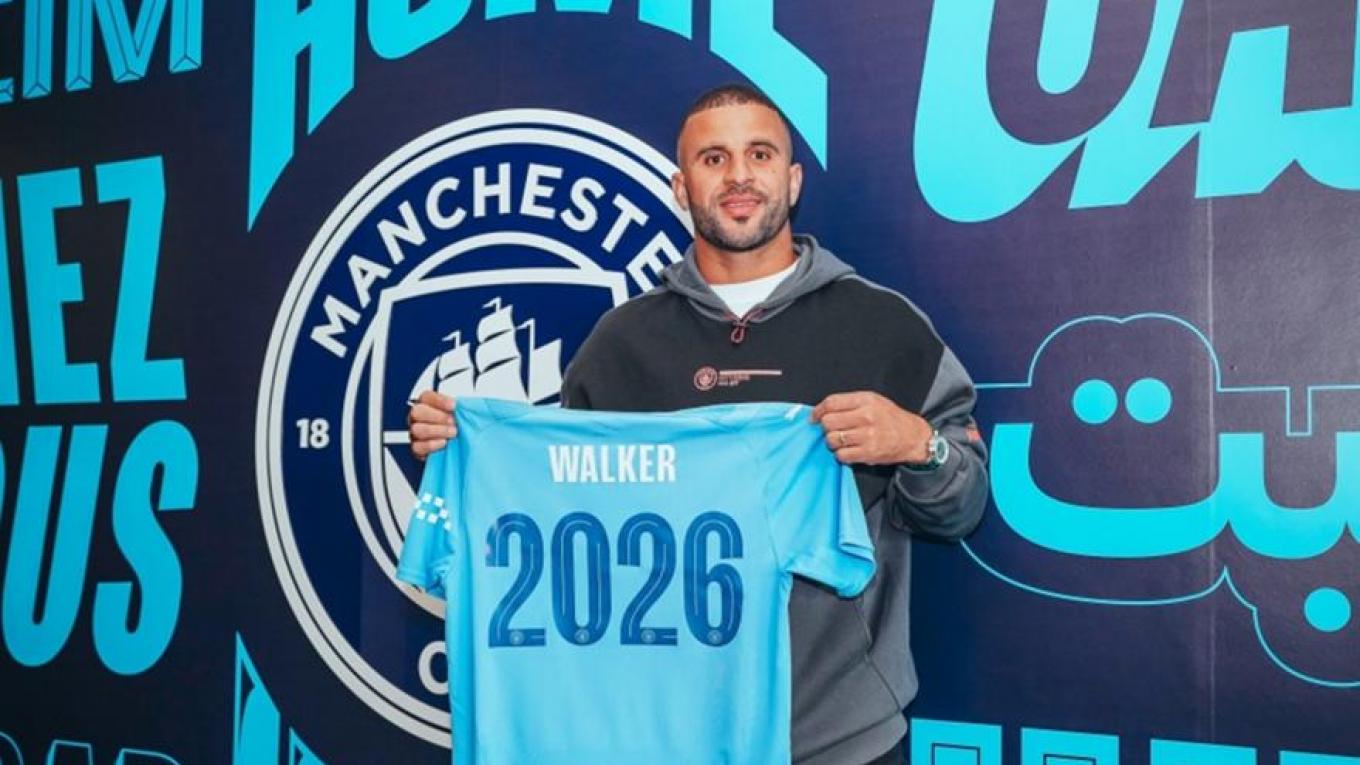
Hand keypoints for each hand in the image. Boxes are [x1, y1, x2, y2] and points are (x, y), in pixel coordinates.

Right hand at [408, 390, 455, 459]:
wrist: (455, 446)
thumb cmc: (457, 425)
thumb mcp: (459, 413)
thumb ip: (460, 408)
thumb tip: (466, 406)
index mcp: (426, 403)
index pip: (427, 397)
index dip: (440, 401)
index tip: (454, 406)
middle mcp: (417, 417)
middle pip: (417, 412)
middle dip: (437, 417)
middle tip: (453, 422)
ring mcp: (414, 433)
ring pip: (417, 430)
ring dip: (436, 431)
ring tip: (453, 433)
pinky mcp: (416, 449)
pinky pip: (417, 447)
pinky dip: (431, 445)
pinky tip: (444, 443)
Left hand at [811, 391, 932, 464]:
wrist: (913, 437)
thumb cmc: (891, 418)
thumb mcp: (873, 400)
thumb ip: (849, 403)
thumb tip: (822, 411)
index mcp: (866, 400)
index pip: (831, 403)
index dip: (818, 411)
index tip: (814, 417)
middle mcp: (866, 417)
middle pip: (828, 422)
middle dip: (826, 427)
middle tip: (832, 429)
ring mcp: (867, 436)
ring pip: (832, 439)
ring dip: (832, 441)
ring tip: (842, 440)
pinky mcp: (868, 453)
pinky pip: (841, 455)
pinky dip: (841, 454)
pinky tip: (849, 450)